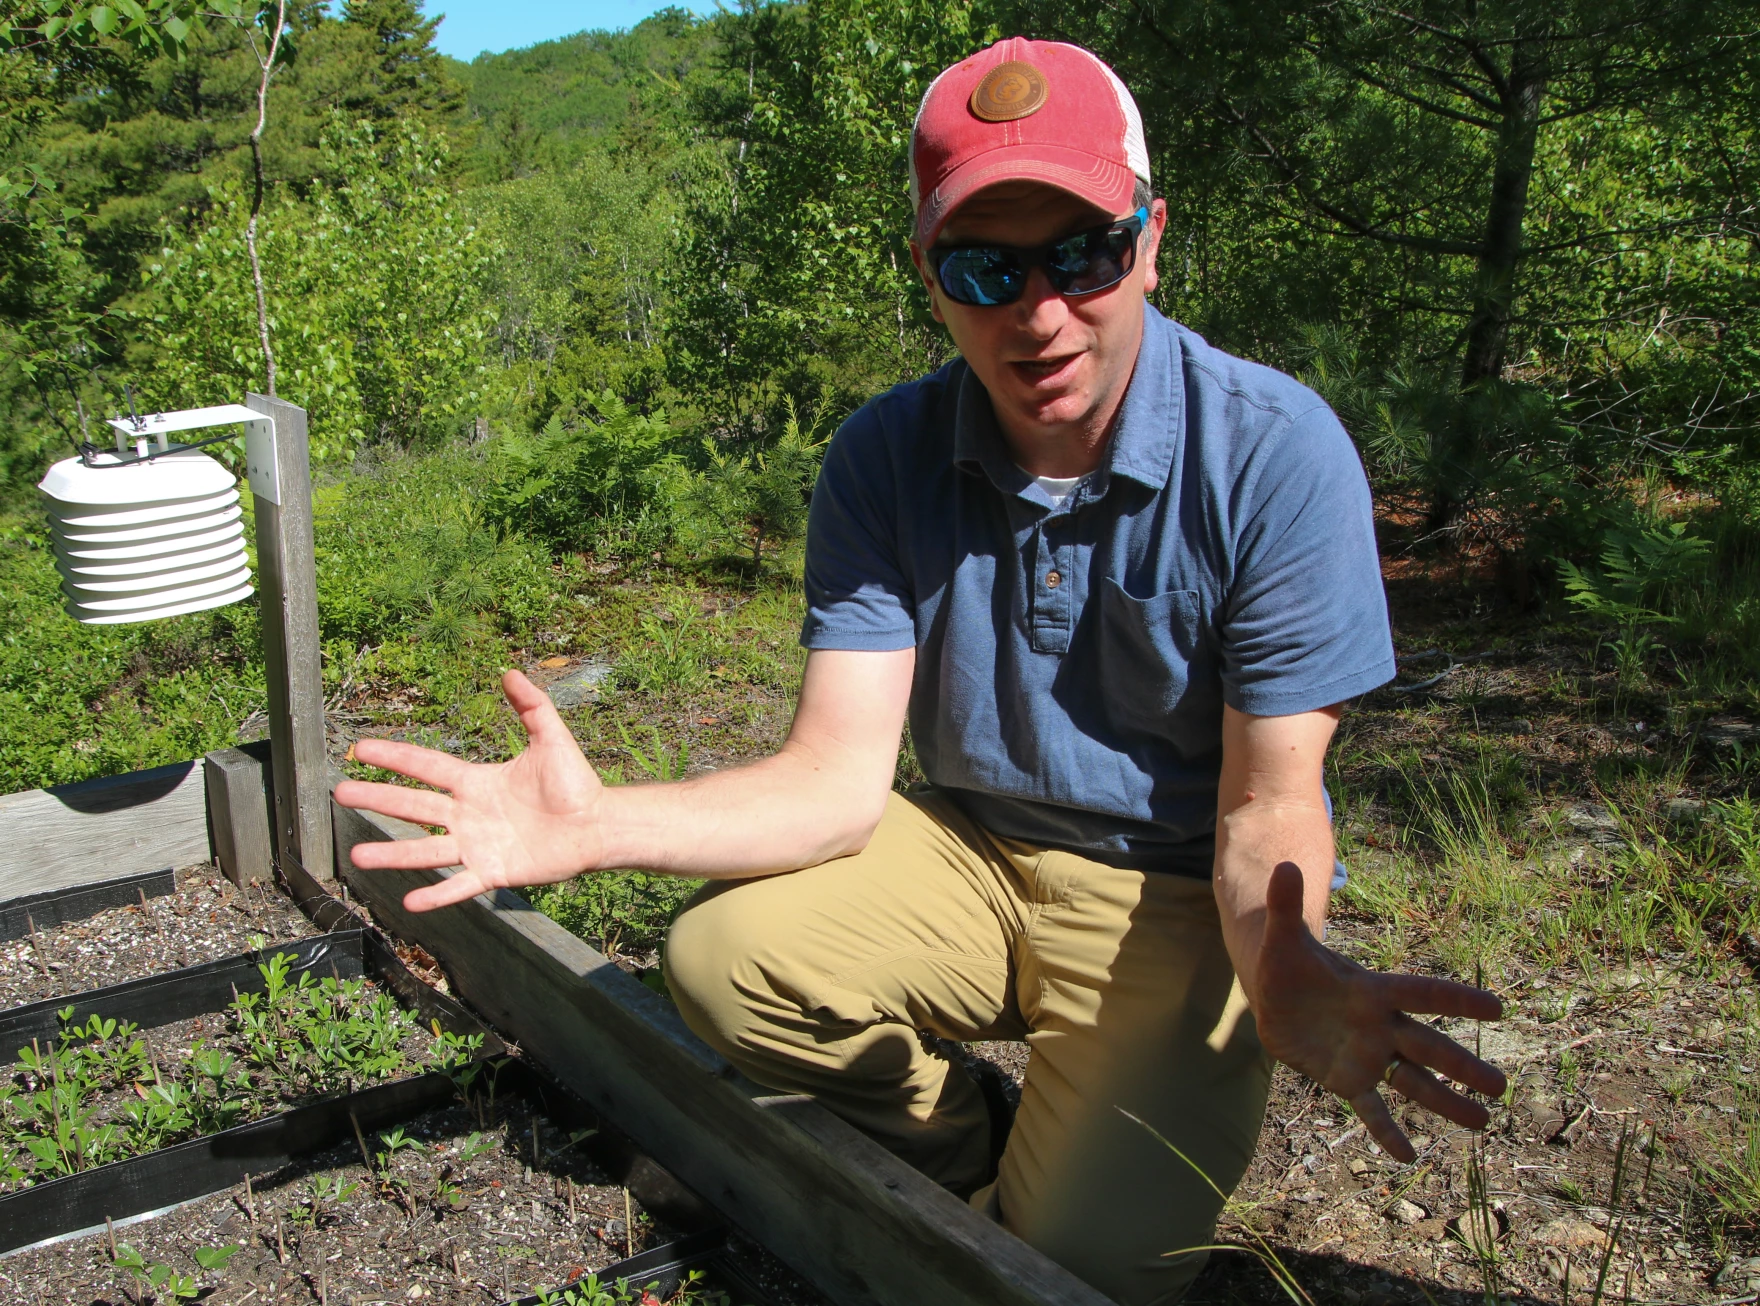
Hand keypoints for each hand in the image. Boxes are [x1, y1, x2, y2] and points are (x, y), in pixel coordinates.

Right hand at [334, 670, 604, 912]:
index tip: (360, 749)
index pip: (426, 767)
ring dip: (392, 853)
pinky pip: (459, 884)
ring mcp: (478, 844)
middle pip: (414, 805)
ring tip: (357, 854)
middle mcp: (468, 813)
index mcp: (476, 781)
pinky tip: (410, 901)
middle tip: (339, 792)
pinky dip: (437, 893)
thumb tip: (510, 672)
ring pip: (426, 849)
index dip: (394, 757)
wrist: (598, 824)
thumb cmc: (576, 782)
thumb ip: (532, 707)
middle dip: (377, 798)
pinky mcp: (494, 872)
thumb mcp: (551, 739)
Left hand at [1251, 861, 1506, 1162]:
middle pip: (1426, 1046)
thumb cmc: (1288, 962)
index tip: (1497, 1008)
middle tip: (1501, 1086)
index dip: (1454, 999)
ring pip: (1412, 1082)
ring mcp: (1367, 1055)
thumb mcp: (1281, 937)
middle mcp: (1379, 1026)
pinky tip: (1407, 1157)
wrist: (1277, 993)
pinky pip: (1371, 1109)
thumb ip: (1285, 907)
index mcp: (1370, 990)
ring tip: (1483, 1124)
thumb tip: (1284, 865)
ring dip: (1445, 1103)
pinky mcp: (1347, 1080)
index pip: (1418, 992)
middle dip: (1461, 1066)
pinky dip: (1386, 1132)